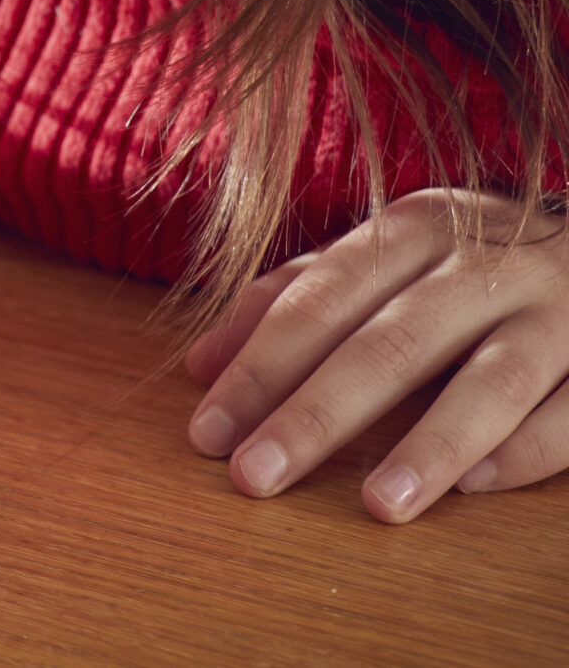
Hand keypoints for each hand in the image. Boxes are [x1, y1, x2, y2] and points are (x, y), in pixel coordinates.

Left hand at [184, 187, 568, 521]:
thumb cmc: (472, 261)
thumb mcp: (386, 256)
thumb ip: (296, 299)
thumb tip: (201, 364)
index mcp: (414, 230)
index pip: (317, 302)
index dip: (258, 367)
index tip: (207, 430)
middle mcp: (484, 265)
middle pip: (388, 345)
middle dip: (314, 414)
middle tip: (254, 475)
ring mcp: (558, 312)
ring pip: (490, 383)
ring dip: (428, 445)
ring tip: (376, 505)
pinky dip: (524, 451)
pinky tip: (474, 486)